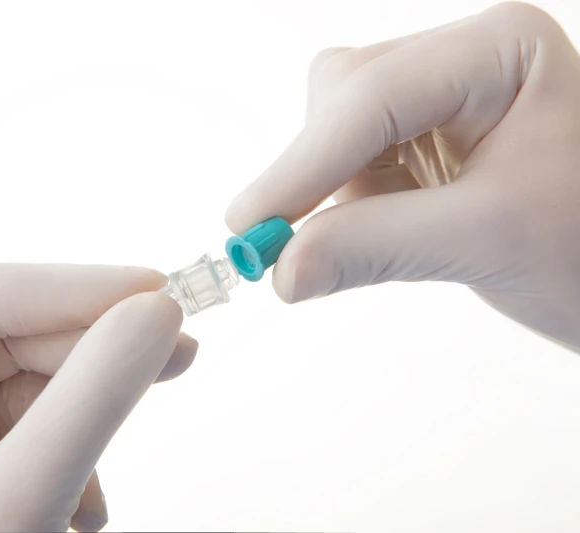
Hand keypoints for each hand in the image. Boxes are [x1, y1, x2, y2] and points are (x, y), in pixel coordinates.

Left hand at [0, 263, 196, 531]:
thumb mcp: (19, 503)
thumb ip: (91, 400)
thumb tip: (158, 314)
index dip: (75, 286)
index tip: (160, 292)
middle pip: (10, 332)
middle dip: (96, 345)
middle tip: (179, 348)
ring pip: (30, 376)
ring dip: (87, 412)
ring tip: (101, 486)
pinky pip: (32, 419)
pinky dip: (74, 448)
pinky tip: (79, 507)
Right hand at [226, 2, 579, 351]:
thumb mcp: (488, 244)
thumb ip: (376, 248)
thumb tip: (280, 271)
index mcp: (499, 51)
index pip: (375, 96)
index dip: (304, 164)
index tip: (248, 224)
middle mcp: (464, 58)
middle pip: (343, 97)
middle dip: (315, 173)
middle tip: (277, 247)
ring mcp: (441, 96)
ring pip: (336, 128)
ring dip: (335, 191)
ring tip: (390, 238)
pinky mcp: (423, 136)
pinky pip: (352, 160)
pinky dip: (349, 203)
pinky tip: (392, 228)